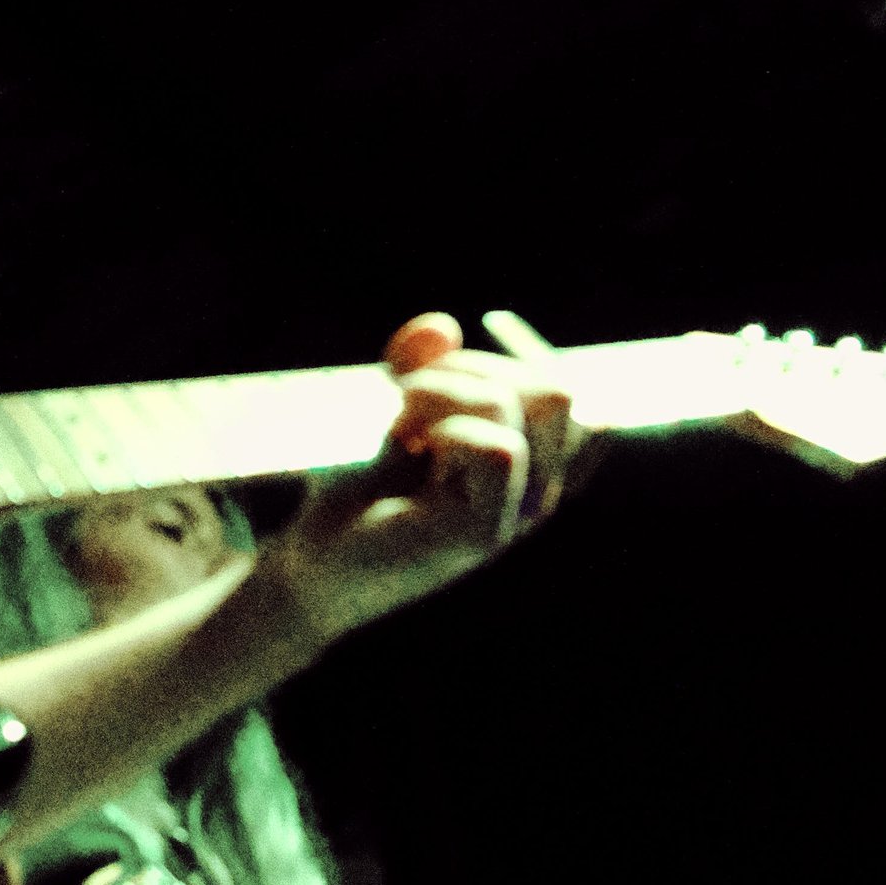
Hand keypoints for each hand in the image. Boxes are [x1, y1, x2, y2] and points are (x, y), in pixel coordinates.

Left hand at [262, 307, 587, 643]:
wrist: (313, 563)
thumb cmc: (356, 491)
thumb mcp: (394, 413)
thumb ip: (422, 367)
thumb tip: (440, 326)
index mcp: (530, 468)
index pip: (572, 399)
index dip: (534, 353)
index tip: (491, 321)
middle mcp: (536, 494)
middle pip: (554, 391)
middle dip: (474, 367)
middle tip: (407, 391)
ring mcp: (515, 518)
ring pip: (514, 407)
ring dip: (441, 392)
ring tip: (397, 425)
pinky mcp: (484, 535)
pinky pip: (495, 447)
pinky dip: (442, 427)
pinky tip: (404, 448)